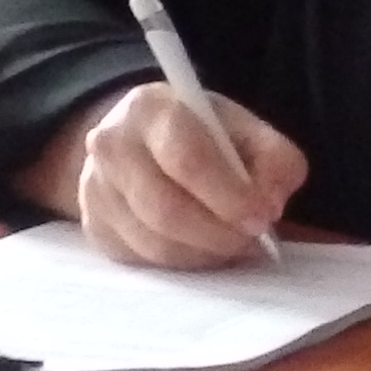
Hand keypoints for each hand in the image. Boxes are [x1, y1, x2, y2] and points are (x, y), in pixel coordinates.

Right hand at [27, 81, 309, 266]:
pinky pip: (143, 260)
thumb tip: (269, 205)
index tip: (262, 217)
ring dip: (204, 252)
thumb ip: (275, 160)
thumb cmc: (203, 136)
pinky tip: (203, 246)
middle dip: (219, 234)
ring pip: (155, 243)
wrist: (143, 141)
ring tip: (232, 242)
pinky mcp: (95, 227)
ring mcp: (95, 189)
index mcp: (151, 109)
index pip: (187, 160)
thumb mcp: (247, 130)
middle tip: (251, 239)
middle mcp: (111, 146)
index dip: (230, 196)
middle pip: (166, 209)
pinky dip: (184, 262)